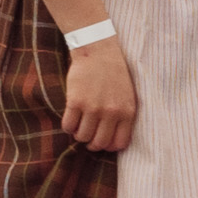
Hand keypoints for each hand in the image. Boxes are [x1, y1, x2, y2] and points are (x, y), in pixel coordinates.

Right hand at [58, 32, 137, 151]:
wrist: (99, 51)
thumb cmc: (115, 74)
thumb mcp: (129, 95)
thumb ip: (124, 117)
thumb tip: (114, 142)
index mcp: (127, 112)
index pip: (119, 143)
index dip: (109, 146)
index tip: (103, 142)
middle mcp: (111, 112)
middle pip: (99, 143)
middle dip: (92, 144)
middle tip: (88, 138)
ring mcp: (92, 108)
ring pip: (82, 136)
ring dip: (79, 135)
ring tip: (79, 127)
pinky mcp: (75, 101)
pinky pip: (68, 126)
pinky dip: (68, 127)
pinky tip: (71, 120)